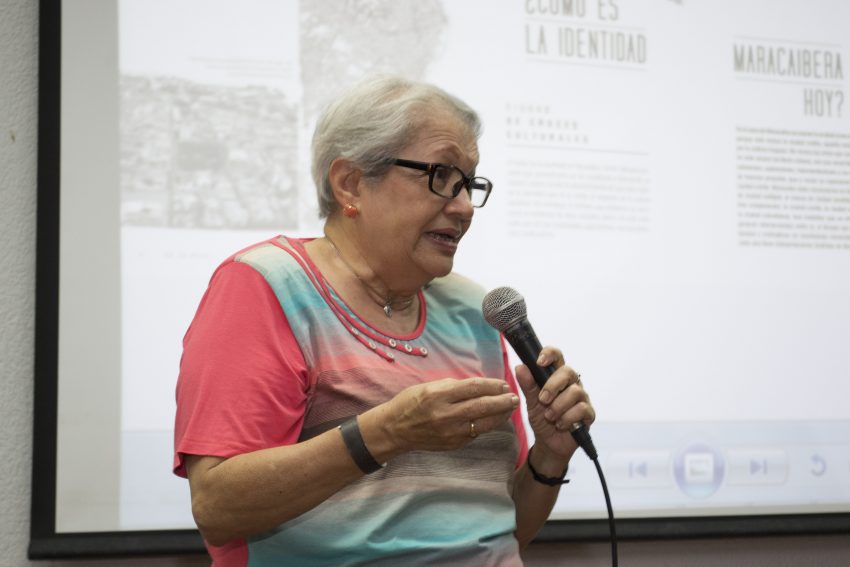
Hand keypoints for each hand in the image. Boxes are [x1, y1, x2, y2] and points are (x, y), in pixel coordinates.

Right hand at [369, 377, 518, 453]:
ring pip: (483, 423)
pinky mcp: (453, 444)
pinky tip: (494, 418)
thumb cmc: (410, 403)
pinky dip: (487, 424)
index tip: (504, 383)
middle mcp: (445, 415)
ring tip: (510, 408)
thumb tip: (478, 386)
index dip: (492, 385)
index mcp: (438, 395)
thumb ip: (453, 386)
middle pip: (482, 406)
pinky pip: (475, 433)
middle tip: (515, 397)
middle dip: (502, 401)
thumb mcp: (428, 386)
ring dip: (500, 415)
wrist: (395, 430)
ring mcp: (450, 432)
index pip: (473, 388)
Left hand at [515, 346, 594, 459]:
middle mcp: (571, 383)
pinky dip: (567, 418)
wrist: (549, 443)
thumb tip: (520, 367)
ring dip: (558, 406)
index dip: (550, 354)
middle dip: (552, 386)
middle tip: (542, 400)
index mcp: (556, 376)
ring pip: (575, 392)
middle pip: (568, 371)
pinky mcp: (589, 413)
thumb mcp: (531, 402)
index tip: (539, 362)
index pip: (557, 356)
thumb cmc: (542, 418)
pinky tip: (560, 424)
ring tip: (549, 417)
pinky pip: (582, 409)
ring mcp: (582, 398)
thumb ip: (527, 385)